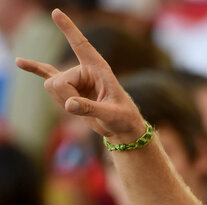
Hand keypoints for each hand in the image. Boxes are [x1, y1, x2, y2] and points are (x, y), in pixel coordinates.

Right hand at [15, 9, 145, 141]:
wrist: (122, 126)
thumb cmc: (123, 118)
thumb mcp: (111, 115)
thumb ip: (90, 109)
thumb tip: (69, 104)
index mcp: (99, 68)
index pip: (81, 45)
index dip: (69, 29)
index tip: (56, 12)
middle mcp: (84, 69)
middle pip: (57, 81)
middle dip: (65, 97)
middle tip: (82, 109)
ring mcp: (75, 78)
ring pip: (51, 86)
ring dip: (61, 100)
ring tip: (81, 108)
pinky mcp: (69, 88)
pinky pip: (47, 75)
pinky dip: (34, 69)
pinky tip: (19, 62)